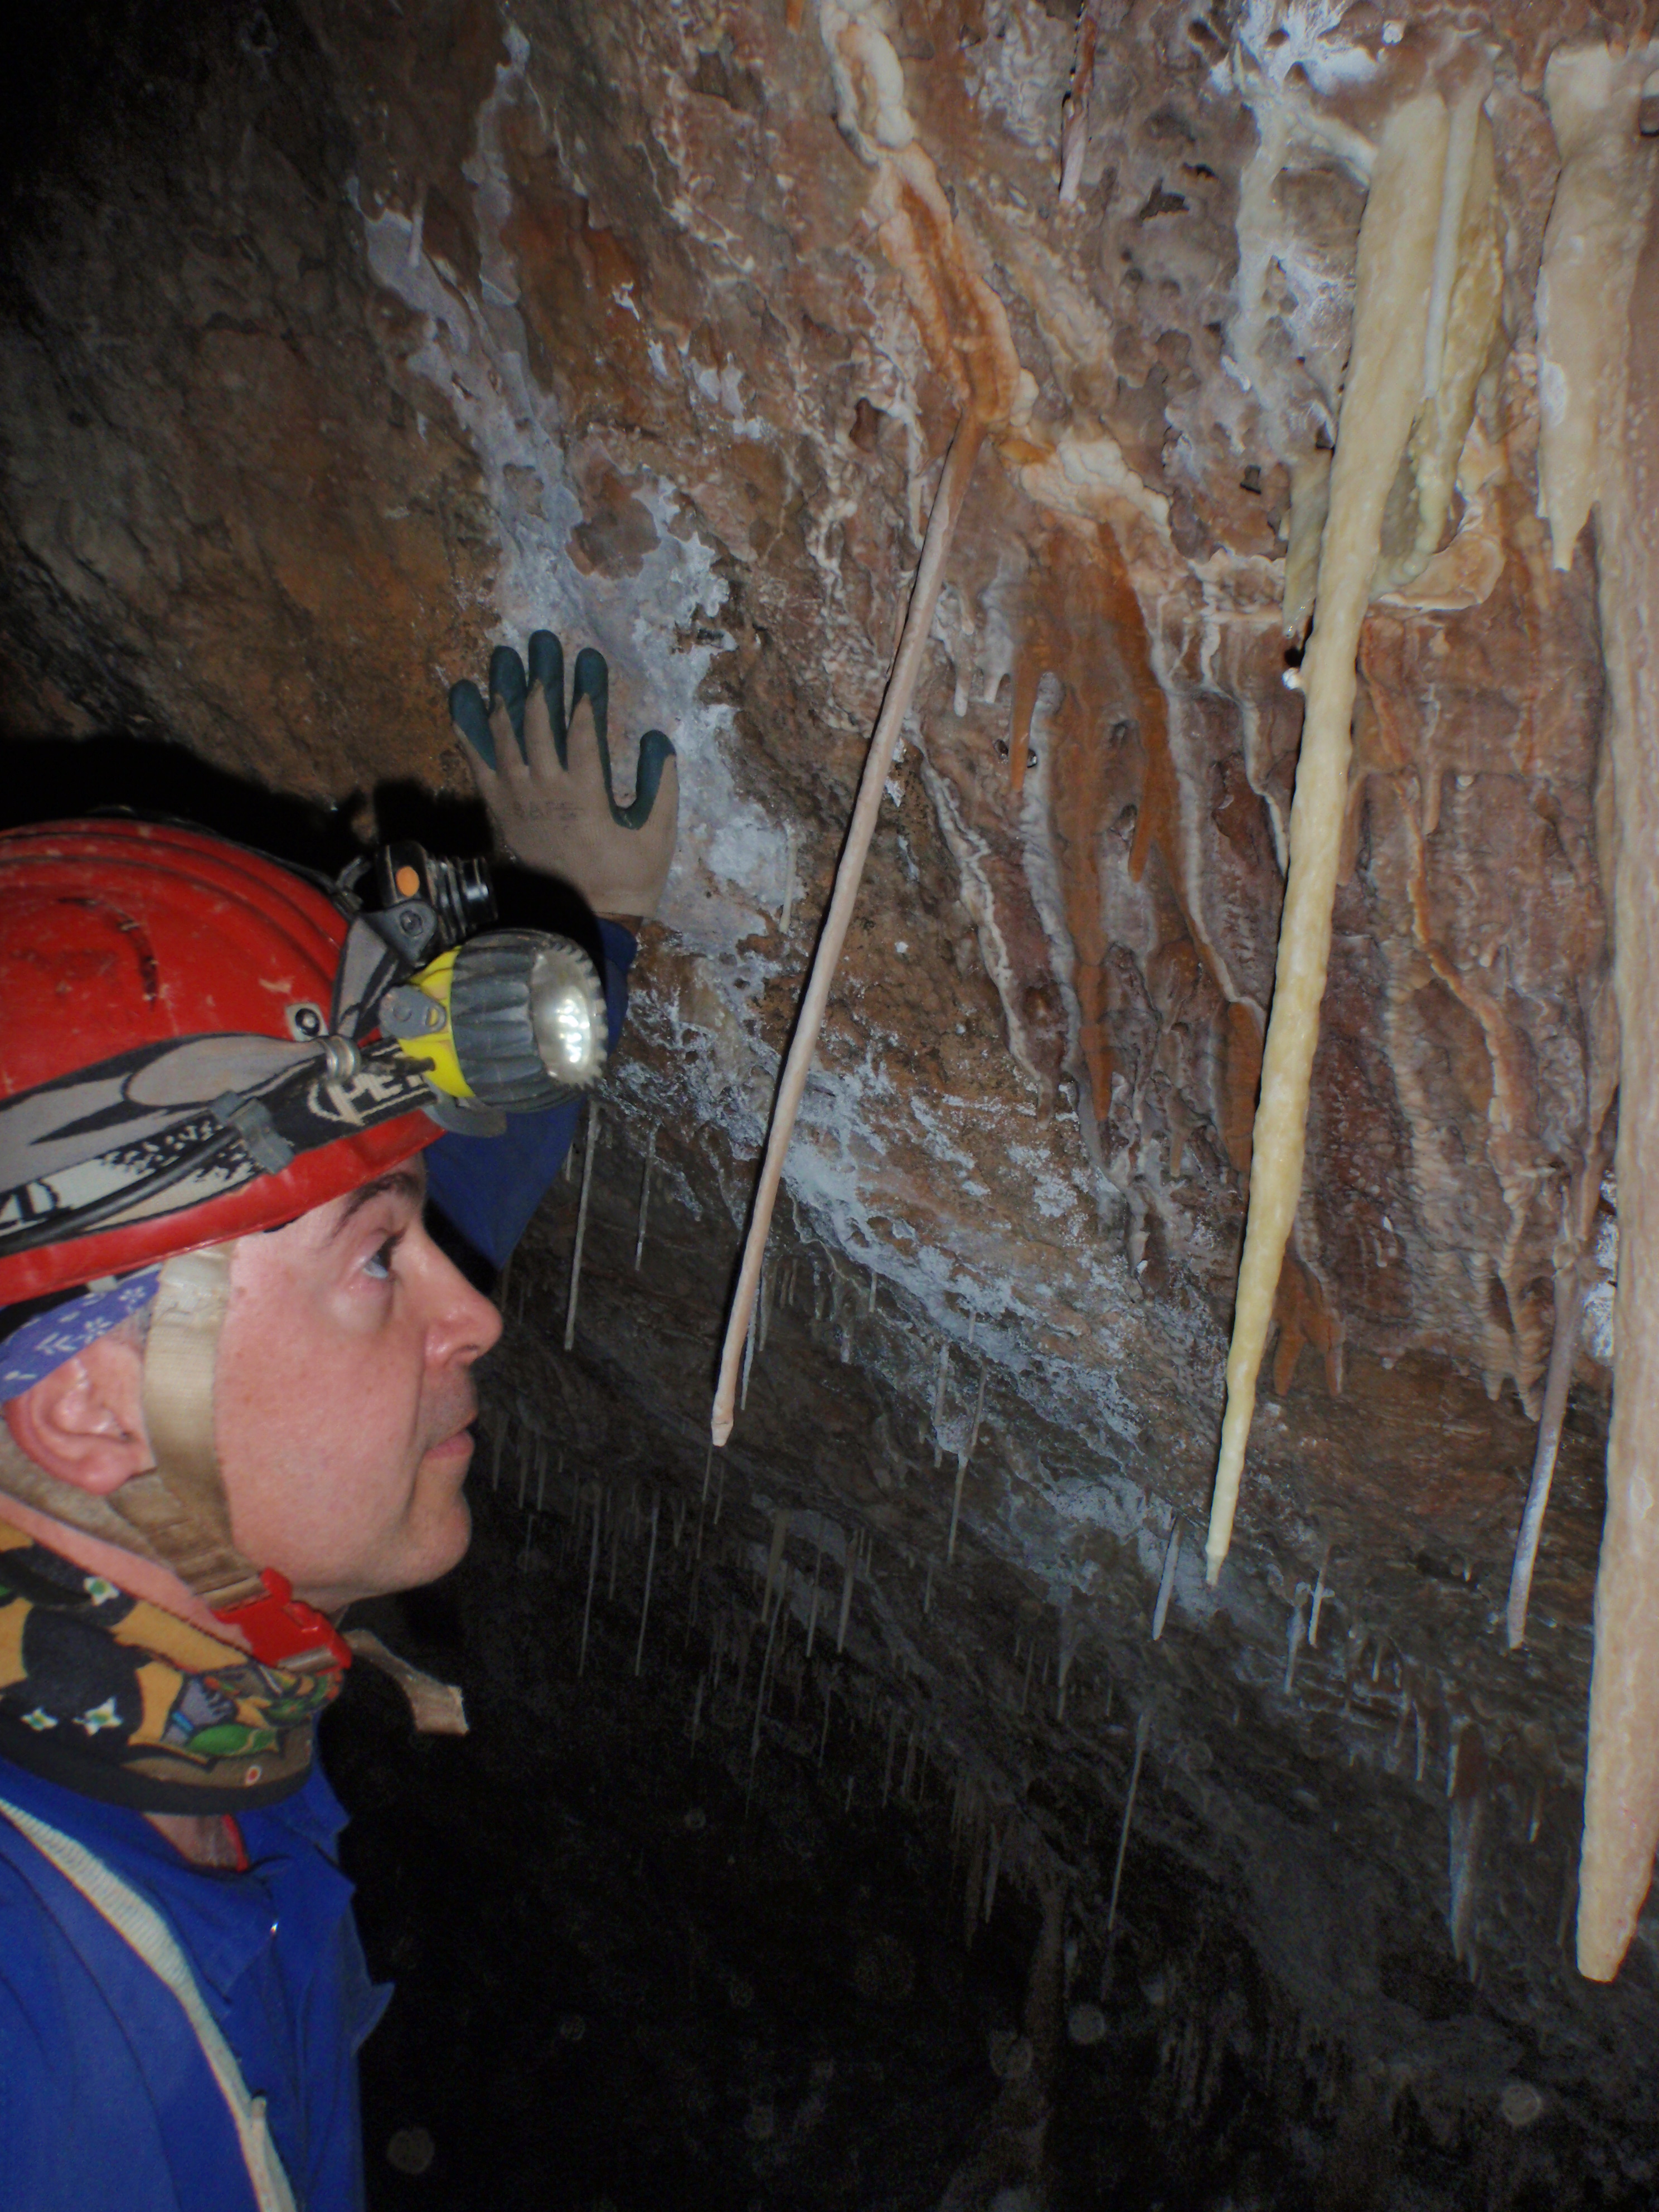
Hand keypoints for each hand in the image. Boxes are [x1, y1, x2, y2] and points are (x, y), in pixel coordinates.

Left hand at [449, 632, 677, 925]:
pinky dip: (470, 727)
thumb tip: (659, 740)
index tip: (586, 658)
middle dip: (541, 676)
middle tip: (541, 640)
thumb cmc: (626, 878)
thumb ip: (661, 787)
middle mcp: (545, 789)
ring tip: (505, 655)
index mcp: (586, 794)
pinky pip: (478, 761)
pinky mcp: (499, 808)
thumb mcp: (657, 836)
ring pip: (506, 733)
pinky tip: (465, 696)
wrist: (581, 918)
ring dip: (505, 690)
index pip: (583, 728)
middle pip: (540, 720)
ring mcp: (517, 798)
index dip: (585, 691)